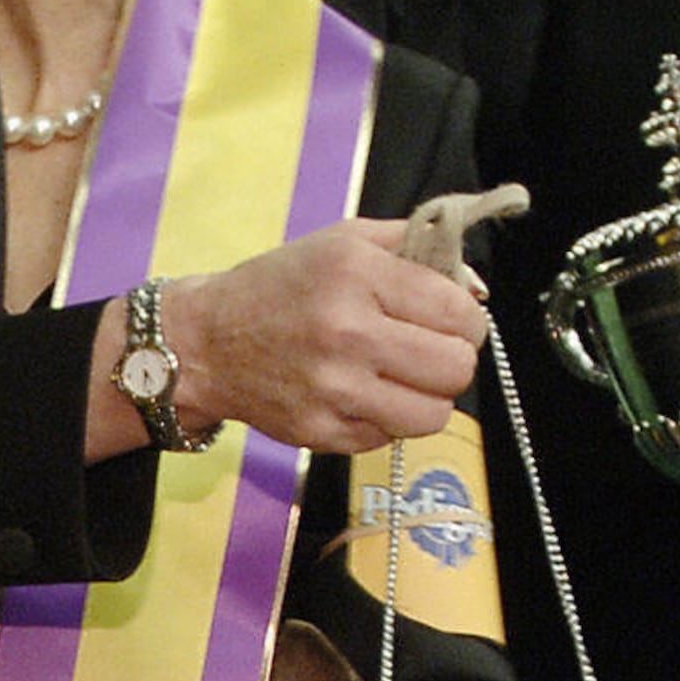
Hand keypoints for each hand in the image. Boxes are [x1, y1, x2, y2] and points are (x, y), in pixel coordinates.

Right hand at [94, 220, 484, 460]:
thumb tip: (476, 290)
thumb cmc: (281, 287)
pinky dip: (387, 419)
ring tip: (404, 380)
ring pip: (433, 415)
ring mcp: (332, 389)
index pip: (459, 312)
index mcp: (356, 274)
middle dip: (454, 360)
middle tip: (430, 353)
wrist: (204, 344)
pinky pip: (390, 437)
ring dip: (428, 398)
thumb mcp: (344, 242)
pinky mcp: (319, 433)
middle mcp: (345, 332)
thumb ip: (416, 248)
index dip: (467, 320)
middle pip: (455, 368)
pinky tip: (362, 396)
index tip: (450, 322)